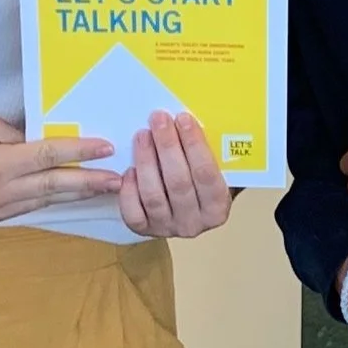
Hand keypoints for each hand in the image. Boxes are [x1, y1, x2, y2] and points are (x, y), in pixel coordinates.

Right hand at [0, 117, 119, 220]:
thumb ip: (19, 137)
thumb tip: (49, 143)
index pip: (48, 156)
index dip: (80, 152)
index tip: (105, 148)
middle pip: (55, 186)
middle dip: (90, 182)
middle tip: (118, 179)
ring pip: (46, 200)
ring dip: (76, 194)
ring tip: (104, 188)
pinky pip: (31, 207)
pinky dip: (52, 199)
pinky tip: (70, 195)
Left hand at [118, 111, 233, 238]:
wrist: (189, 208)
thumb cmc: (201, 180)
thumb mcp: (216, 169)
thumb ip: (209, 151)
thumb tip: (189, 120)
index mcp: (217, 208)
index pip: (206, 174)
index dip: (195, 145)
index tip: (183, 118)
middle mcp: (193, 223)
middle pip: (178, 182)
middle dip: (167, 146)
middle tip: (159, 119)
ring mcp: (167, 227)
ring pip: (153, 195)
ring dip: (146, 161)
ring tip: (142, 135)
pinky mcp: (144, 229)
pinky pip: (133, 212)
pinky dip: (129, 190)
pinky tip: (129, 169)